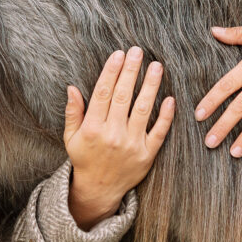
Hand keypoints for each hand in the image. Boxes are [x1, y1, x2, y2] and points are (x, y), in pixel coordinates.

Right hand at [65, 47, 174, 229]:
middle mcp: (112, 135)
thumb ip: (73, 112)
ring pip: (142, 109)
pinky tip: (170, 98)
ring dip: (150, 86)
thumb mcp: (71, 138)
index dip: (111, 71)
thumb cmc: (85, 159)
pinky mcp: (147, 155)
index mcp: (92, 128)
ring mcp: (131, 145)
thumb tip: (72, 87)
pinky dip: (166, 115)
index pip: (103, 93)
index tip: (119, 54)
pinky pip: (159, 132)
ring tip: (156, 66)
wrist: (99, 189)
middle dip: (131, 71)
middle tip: (138, 51)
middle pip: (122, 96)